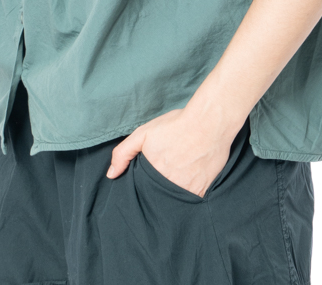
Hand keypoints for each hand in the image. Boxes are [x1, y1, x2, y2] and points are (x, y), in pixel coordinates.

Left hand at [105, 106, 235, 197]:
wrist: (209, 122)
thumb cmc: (177, 125)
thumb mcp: (144, 133)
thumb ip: (123, 153)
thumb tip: (111, 175)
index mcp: (153, 175)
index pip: (143, 192)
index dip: (145, 186)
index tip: (150, 177)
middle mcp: (168, 187)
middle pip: (158, 197)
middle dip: (159, 190)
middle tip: (167, 172)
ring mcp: (186, 191)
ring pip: (174, 200)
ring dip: (174, 192)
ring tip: (179, 174)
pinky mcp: (202, 192)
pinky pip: (192, 199)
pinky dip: (189, 192)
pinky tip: (191, 177)